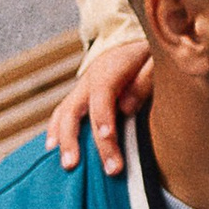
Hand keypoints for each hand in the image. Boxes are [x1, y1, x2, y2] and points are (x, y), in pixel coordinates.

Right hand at [45, 37, 151, 176]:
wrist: (136, 43)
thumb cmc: (150, 56)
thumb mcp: (156, 60)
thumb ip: (145, 80)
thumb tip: (126, 108)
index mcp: (110, 67)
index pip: (102, 94)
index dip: (103, 116)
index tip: (107, 138)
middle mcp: (89, 78)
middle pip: (75, 109)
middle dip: (77, 138)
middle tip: (85, 164)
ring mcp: (81, 88)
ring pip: (63, 113)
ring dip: (64, 140)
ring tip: (68, 165)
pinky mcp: (79, 97)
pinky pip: (62, 115)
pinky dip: (56, 132)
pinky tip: (53, 150)